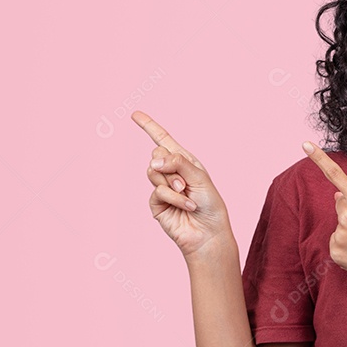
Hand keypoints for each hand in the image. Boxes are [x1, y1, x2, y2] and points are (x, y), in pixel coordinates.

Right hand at [132, 110, 231, 258]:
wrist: (208, 232)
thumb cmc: (211, 204)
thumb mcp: (199, 177)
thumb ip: (178, 163)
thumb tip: (153, 159)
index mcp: (184, 161)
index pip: (164, 140)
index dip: (149, 126)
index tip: (135, 114)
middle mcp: (172, 172)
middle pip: (156, 154)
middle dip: (169, 165)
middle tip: (184, 182)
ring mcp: (162, 187)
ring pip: (153, 171)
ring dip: (172, 183)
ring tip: (186, 193)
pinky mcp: (157, 203)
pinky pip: (157, 191)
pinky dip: (173, 197)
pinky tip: (186, 206)